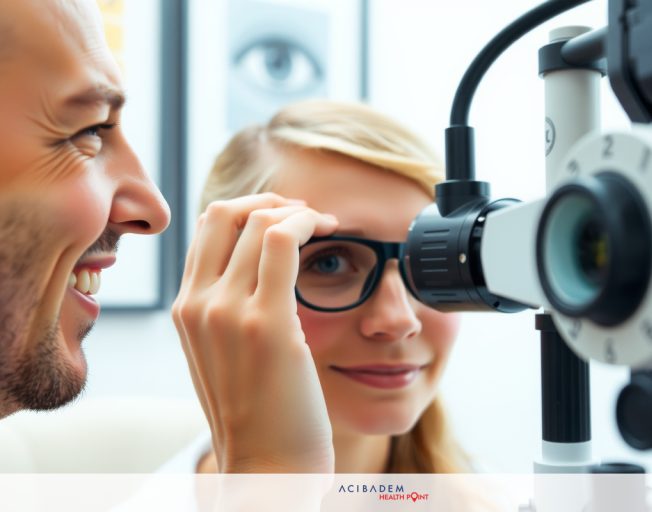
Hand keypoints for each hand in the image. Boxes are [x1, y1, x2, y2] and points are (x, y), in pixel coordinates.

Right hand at [172, 193, 337, 473]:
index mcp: (186, 311)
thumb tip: (254, 274)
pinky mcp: (267, 323)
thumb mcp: (225, 358)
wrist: (266, 470)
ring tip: (322, 224)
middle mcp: (197, 305)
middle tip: (305, 215)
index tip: (284, 219)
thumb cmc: (257, 417)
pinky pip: (282, 242)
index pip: (207, 228)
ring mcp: (227, 312)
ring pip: (258, 221)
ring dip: (296, 211)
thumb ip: (228, 313)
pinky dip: (307, 222)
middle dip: (271, 201)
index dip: (248, 209)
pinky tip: (329, 230)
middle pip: (226, 213)